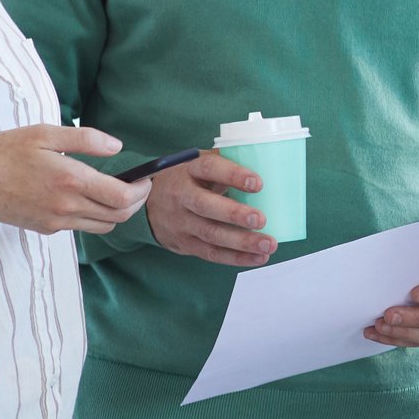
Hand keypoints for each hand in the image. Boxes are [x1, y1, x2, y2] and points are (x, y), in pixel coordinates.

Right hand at [0, 125, 149, 235]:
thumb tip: (117, 147)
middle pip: (119, 216)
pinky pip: (82, 227)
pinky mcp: (48, 229)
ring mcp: (57, 221)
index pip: (122, 197)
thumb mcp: (44, 134)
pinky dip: (93, 216)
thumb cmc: (4, 154)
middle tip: (136, 185)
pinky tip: (84, 197)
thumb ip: (85, 139)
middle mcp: (67, 206)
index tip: (145, 178)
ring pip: (103, 226)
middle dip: (135, 202)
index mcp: (70, 180)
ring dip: (117, 212)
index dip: (141, 191)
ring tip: (114, 191)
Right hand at [145, 149, 275, 268]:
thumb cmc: (188, 180)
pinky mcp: (185, 244)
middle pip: (205, 206)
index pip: (209, 169)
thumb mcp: (199, 164)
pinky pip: (211, 253)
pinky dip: (236, 258)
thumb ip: (226, 162)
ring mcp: (181, 222)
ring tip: (268, 244)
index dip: (232, 175)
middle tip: (261, 219)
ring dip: (242, 242)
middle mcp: (182, 196)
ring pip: (211, 234)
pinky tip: (258, 258)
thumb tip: (265, 160)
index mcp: (189, 170)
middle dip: (234, 214)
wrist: (151, 204)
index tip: (257, 183)